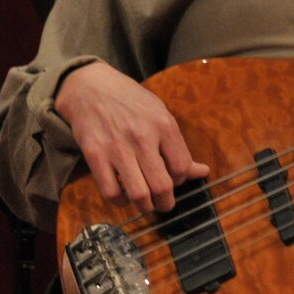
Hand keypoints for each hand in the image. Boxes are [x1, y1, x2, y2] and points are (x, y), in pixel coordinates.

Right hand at [53, 61, 208, 211]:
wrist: (90, 87)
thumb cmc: (129, 101)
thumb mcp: (159, 114)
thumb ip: (178, 146)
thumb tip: (203, 172)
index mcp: (163, 125)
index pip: (182, 168)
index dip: (180, 181)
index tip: (173, 181)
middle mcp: (142, 137)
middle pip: (163, 186)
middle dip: (165, 203)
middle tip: (162, 203)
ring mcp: (117, 147)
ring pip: (138, 194)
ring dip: (145, 206)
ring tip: (144, 203)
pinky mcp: (95, 155)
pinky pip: (111, 192)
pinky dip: (119, 201)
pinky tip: (122, 195)